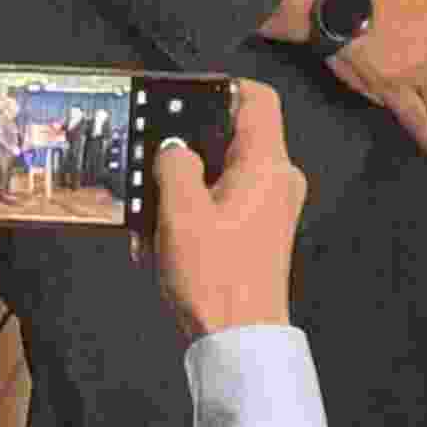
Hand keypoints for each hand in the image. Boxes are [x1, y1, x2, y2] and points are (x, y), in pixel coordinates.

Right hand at [149, 80, 305, 339]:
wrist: (239, 339)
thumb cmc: (215, 276)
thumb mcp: (181, 213)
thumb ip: (174, 166)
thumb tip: (173, 146)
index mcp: (267, 164)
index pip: (257, 99)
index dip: (222, 87)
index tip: (184, 94)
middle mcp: (278, 179)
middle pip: (233, 137)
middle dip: (188, 147)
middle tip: (151, 157)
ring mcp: (271, 207)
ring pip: (223, 174)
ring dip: (183, 187)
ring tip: (149, 211)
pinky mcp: (259, 232)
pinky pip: (224, 203)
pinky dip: (193, 212)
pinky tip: (159, 238)